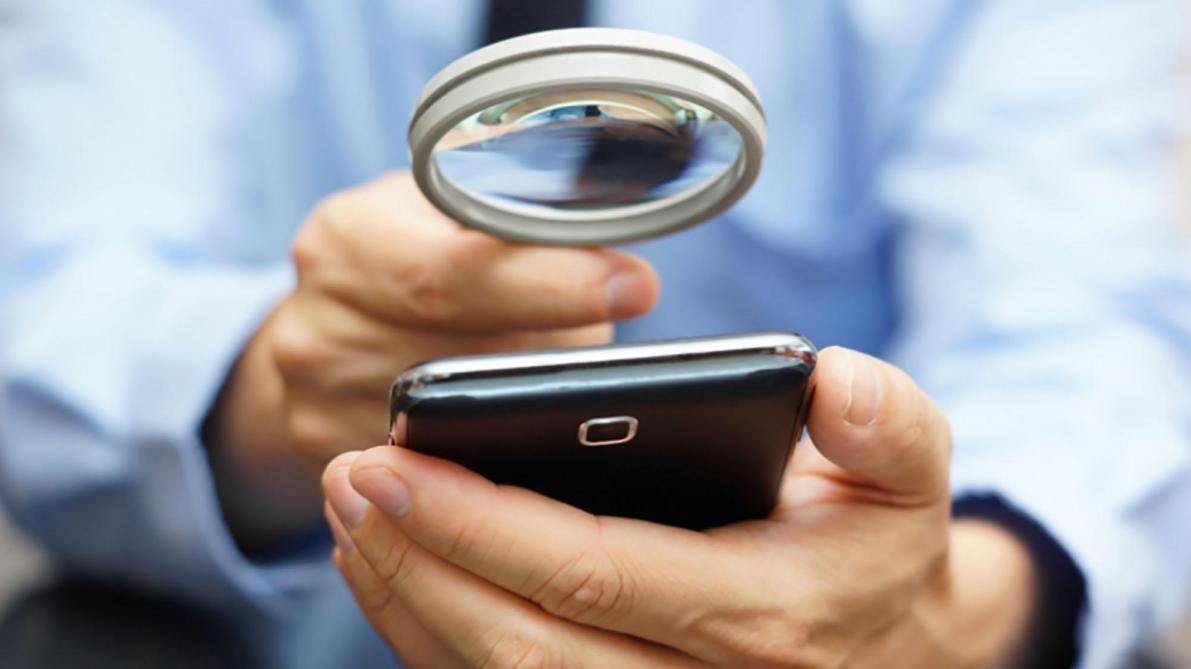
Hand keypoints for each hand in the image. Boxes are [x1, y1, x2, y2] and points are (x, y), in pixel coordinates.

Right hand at [205, 171, 659, 547]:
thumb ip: (509, 225)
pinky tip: (518, 415)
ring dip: (529, 394)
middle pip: (472, 356)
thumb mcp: (440, 209)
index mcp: (347, 242)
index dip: (550, 286)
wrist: (316, 327)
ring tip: (551, 359)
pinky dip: (495, 441)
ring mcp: (319, 407)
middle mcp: (317, 329)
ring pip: (467, 420)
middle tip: (617, 323)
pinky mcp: (333, 464)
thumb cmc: (401, 256)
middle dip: (556, 343)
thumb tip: (612, 263)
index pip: (455, 278)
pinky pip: (443, 467)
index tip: (633, 288)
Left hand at [324, 347, 1037, 667]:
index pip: (595, 575)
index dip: (483, 523)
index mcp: (760, 618)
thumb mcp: (909, 476)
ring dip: (407, 599)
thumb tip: (834, 381)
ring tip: (348, 513)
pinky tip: (390, 567)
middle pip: (521, 645)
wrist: (887, 642)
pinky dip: (429, 635)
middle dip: (419, 562)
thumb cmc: (875, 545)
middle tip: (347, 477)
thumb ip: (887, 425)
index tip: (395, 460)